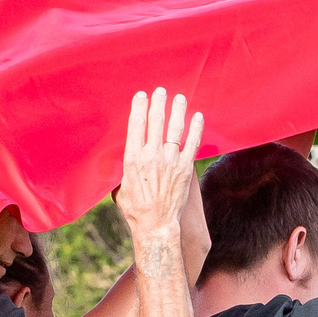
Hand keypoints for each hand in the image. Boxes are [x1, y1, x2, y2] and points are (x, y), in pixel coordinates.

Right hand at [116, 88, 203, 242]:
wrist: (156, 225)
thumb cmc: (136, 210)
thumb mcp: (119, 188)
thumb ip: (122, 172)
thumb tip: (120, 164)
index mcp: (133, 158)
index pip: (136, 124)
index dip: (139, 106)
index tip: (142, 95)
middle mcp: (152, 155)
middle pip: (156, 120)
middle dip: (159, 102)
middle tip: (161, 91)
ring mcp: (171, 161)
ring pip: (175, 128)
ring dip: (178, 109)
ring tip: (179, 98)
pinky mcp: (186, 169)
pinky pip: (193, 143)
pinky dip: (196, 128)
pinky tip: (198, 117)